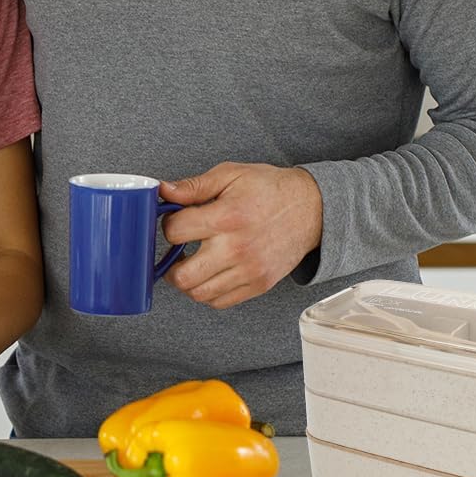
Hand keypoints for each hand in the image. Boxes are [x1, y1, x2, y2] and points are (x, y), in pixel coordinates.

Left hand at [158, 162, 323, 309]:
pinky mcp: (258, 285)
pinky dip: (208, 292)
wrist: (311, 208)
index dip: (167, 225)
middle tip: (176, 253)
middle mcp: (237, 248)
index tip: (175, 222)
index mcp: (227, 217)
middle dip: (170, 264)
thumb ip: (194, 186)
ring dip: (188, 281)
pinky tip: (210, 274)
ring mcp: (248, 271)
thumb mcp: (231, 174)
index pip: (175, 232)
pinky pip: (220, 302)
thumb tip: (164, 192)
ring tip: (192, 264)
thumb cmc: (271, 189)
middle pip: (183, 275)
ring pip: (199, 293)